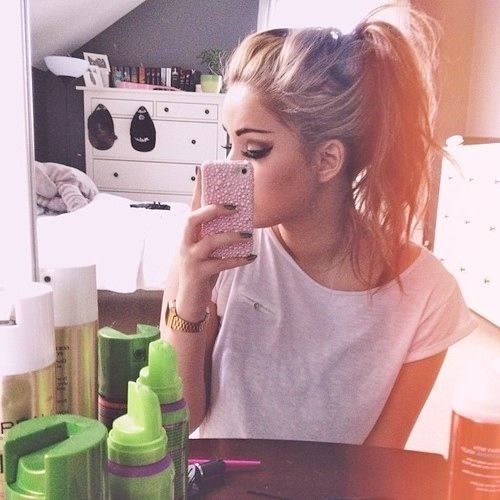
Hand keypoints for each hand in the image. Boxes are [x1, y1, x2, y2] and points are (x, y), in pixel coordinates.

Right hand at [175, 170, 254, 321]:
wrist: (189, 299)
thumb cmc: (201, 268)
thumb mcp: (206, 248)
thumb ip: (215, 232)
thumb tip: (238, 217)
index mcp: (189, 233)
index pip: (191, 206)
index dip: (197, 189)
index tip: (202, 170)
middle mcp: (186, 242)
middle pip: (193, 219)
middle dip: (212, 210)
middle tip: (233, 207)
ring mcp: (190, 258)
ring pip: (209, 242)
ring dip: (230, 237)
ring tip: (248, 235)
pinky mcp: (199, 274)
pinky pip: (220, 264)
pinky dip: (237, 260)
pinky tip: (251, 257)